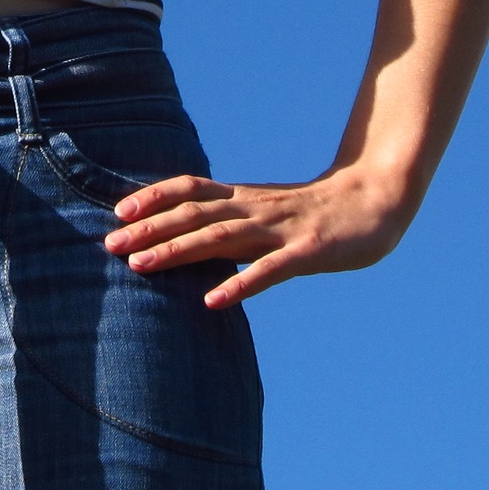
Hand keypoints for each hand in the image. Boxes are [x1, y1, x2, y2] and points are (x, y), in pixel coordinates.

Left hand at [105, 163, 419, 308]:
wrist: (377, 199)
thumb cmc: (318, 211)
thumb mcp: (270, 210)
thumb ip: (234, 220)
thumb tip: (190, 236)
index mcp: (246, 197)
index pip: (191, 188)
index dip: (154, 197)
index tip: (118, 212)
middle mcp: (256, 208)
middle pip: (195, 214)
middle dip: (151, 229)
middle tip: (111, 245)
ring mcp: (281, 229)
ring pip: (222, 238)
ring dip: (178, 251)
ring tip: (142, 267)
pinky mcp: (308, 252)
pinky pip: (270, 270)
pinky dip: (241, 284)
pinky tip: (214, 301)